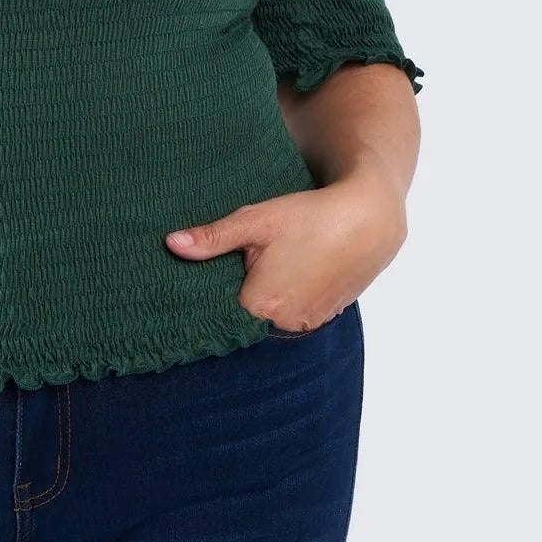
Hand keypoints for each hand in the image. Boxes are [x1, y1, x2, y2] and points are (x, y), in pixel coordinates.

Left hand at [164, 163, 406, 333]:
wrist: (369, 219)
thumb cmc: (311, 216)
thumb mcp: (257, 220)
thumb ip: (213, 238)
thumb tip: (172, 245)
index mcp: (262, 306)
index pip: (217, 318)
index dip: (205, 303)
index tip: (192, 289)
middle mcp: (285, 325)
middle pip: (243, 320)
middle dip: (231, 300)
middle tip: (228, 271)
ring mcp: (307, 324)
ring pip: (268, 320)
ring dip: (259, 303)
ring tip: (257, 272)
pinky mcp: (324, 317)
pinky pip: (291, 317)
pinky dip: (282, 303)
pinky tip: (282, 277)